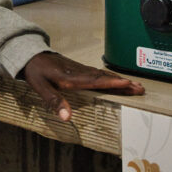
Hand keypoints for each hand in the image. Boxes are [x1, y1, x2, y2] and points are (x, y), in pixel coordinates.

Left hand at [21, 51, 143, 120]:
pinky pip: (99, 74)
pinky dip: (111, 78)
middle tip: (141, 89)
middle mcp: (79, 73)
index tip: (128, 84)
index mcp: (71, 77)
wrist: (30, 54)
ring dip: (120, 81)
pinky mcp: (80, 70)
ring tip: (136, 86)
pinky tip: (117, 81)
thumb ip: (54, 101)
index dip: (112, 83)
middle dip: (123, 84)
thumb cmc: (34, 72)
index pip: (95, 81)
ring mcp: (80, 70)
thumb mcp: (39, 87)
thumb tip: (67, 117)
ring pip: (104, 75)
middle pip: (104, 78)